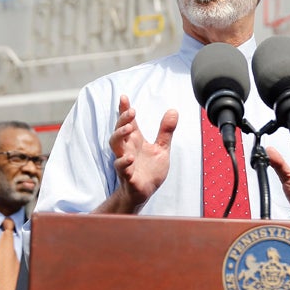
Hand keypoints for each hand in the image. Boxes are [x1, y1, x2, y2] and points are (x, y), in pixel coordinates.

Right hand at [98, 95, 177, 213]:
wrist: (145, 192)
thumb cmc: (150, 170)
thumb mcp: (162, 148)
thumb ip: (166, 131)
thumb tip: (173, 110)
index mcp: (136, 141)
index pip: (128, 122)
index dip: (124, 110)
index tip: (124, 97)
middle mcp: (128, 149)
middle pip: (119, 130)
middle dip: (123, 119)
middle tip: (132, 111)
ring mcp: (125, 161)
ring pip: (115, 146)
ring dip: (120, 135)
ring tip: (129, 128)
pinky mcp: (127, 175)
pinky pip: (121, 168)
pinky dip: (124, 162)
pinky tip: (131, 158)